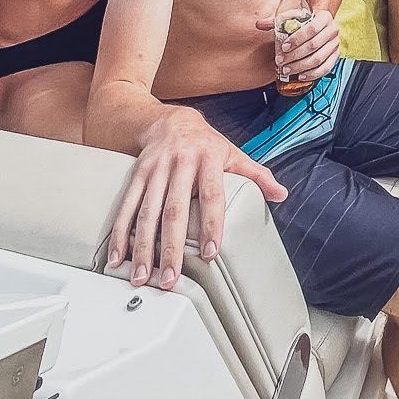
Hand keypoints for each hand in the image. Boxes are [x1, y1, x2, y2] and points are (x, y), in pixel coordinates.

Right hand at [105, 107, 286, 290]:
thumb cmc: (205, 143)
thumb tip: (281, 194)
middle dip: (171, 246)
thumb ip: (255, 174)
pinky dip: (121, 234)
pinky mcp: (136, 175)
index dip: (211, 222)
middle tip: (169, 278)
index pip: (211, 194)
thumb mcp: (232, 153)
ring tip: (141, 277)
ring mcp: (155, 169)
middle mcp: (179, 163)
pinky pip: (126, 206)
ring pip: (146, 212)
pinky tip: (118, 258)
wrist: (170, 120)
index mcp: (207, 158)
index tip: (210, 252)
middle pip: (173, 209)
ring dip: (142, 247)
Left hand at [269, 6, 339, 86]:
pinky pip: (325, 68)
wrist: (320, 24)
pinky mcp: (335, 56)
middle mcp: (333, 30)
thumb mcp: (292, 18)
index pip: (311, 29)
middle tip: (281, 62)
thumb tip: (259, 24)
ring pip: (319, 59)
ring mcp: (335, 44)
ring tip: (287, 70)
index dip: (296, 39)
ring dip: (301, 66)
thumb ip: (275, 21)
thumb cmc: (305, 21)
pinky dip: (313, 74)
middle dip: (295, 56)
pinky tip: (301, 75)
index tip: (283, 47)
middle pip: (314, 45)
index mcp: (324, 17)